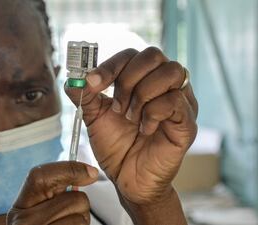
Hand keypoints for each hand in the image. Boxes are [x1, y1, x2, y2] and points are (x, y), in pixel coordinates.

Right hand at [7, 162, 98, 224]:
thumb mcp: (41, 211)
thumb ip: (56, 191)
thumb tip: (89, 173)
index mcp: (21, 207)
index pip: (40, 176)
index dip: (69, 169)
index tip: (90, 173)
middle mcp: (23, 223)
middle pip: (74, 199)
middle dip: (80, 207)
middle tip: (67, 218)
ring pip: (82, 219)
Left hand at [65, 47, 197, 204]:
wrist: (127, 178)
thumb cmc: (116, 145)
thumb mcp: (94, 117)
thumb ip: (85, 96)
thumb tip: (72, 78)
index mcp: (143, 79)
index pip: (132, 54)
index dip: (111, 65)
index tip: (92, 83)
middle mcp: (164, 85)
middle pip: (153, 55)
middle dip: (127, 79)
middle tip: (117, 106)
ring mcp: (180, 101)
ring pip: (171, 72)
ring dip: (142, 94)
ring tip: (131, 118)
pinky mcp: (187, 122)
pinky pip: (175, 101)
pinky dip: (152, 113)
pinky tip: (144, 129)